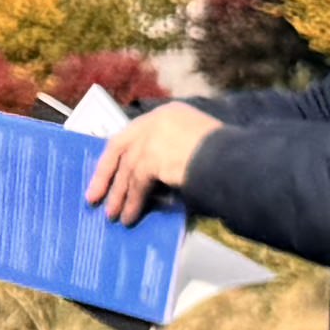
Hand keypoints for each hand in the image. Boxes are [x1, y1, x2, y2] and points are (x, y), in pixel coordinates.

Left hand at [85, 99, 228, 222]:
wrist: (235, 159)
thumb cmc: (229, 153)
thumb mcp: (200, 142)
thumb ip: (177, 150)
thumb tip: (162, 175)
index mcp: (169, 113)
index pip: (135, 132)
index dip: (120, 154)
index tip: (111, 170)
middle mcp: (156, 121)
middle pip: (120, 147)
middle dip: (106, 174)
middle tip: (95, 195)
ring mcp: (151, 139)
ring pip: (127, 170)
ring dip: (119, 195)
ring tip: (114, 215)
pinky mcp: (151, 159)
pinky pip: (137, 185)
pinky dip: (132, 202)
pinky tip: (130, 216)